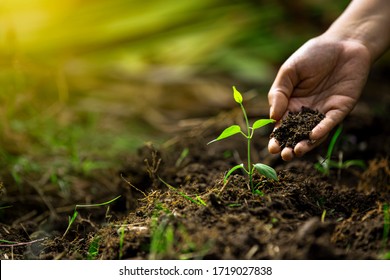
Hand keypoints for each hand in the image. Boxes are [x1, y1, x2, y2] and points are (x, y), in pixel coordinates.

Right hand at [268, 35, 370, 160]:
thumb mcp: (289, 71)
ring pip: (313, 134)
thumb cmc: (313, 55)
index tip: (272, 148)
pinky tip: (313, 135)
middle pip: (296, 134)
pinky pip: (329, 123)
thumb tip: (272, 117)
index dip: (276, 138)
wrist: (343, 43)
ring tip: (296, 151)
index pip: (282, 126)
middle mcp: (306, 112)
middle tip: (283, 155)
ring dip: (305, 144)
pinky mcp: (339, 109)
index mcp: (290, 103)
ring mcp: (323, 112)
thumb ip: (279, 92)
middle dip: (289, 147)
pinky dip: (321, 130)